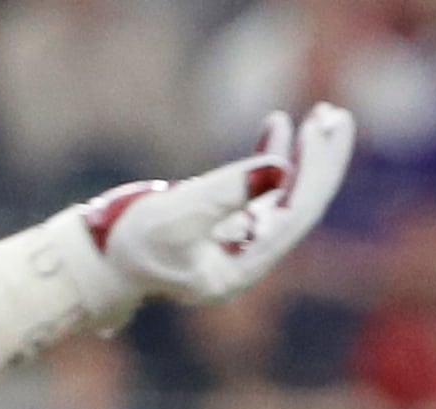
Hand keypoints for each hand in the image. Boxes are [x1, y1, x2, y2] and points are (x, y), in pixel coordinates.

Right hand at [79, 105, 356, 311]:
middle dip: (319, 160)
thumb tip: (280, 169)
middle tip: (336, 116)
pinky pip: (256, 189)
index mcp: (243, 266)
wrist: (99, 259)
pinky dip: (267, 156)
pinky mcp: (222, 223)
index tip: (320, 128)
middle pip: (298, 204)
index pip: (294, 215)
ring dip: (302, 155)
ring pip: (283, 194)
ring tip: (322, 115)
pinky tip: (277, 124)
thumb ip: (227, 192)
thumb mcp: (178, 214)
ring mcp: (238, 241)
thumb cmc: (130, 243)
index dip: (314, 170)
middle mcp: (249, 257)